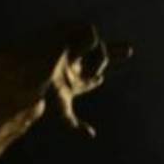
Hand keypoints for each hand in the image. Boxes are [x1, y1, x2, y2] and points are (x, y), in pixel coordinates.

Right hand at [48, 23, 132, 137]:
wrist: (34, 66)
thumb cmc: (44, 86)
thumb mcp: (62, 108)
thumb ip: (74, 124)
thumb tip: (91, 135)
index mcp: (76, 76)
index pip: (92, 75)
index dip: (97, 76)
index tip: (100, 79)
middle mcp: (77, 60)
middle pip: (101, 54)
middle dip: (116, 51)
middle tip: (130, 51)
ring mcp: (75, 44)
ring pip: (103, 50)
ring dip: (98, 59)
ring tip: (82, 64)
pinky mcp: (73, 28)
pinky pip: (93, 35)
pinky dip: (86, 44)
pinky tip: (73, 49)